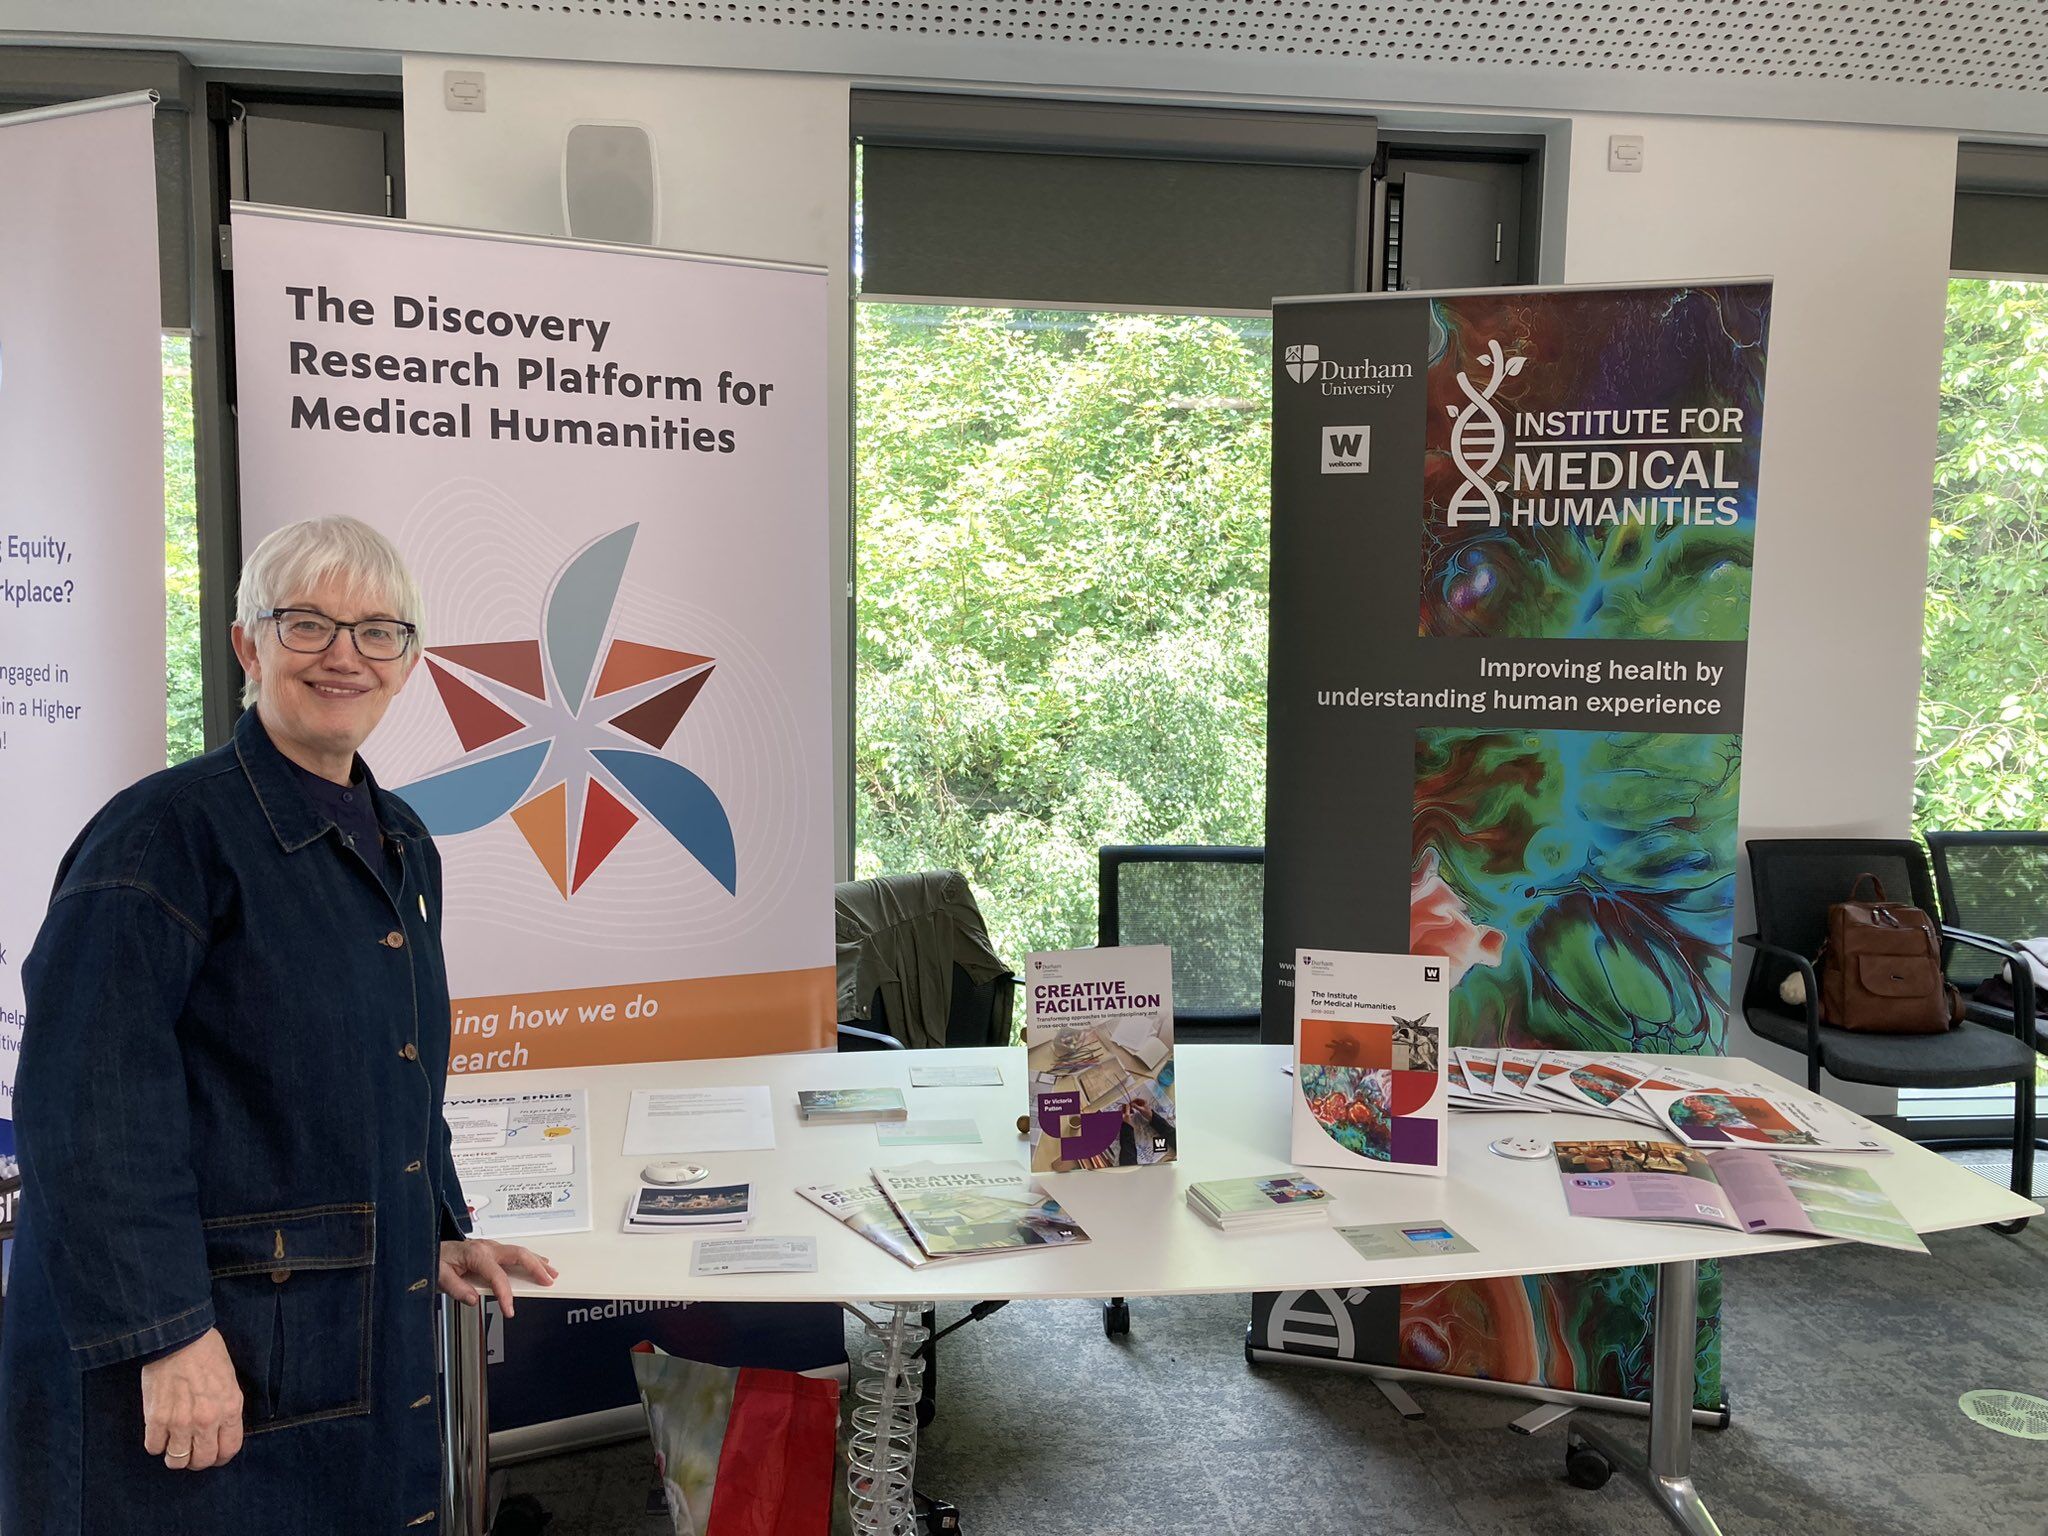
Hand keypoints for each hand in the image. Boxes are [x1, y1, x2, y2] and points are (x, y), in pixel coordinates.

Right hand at [140, 1328, 242, 1471]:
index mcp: (230, 1408)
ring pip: (176, 1461)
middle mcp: (207, 1421)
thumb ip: (225, 1407)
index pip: (229, 1449)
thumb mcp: (228, 1380)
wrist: (179, 1338)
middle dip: (198, 1461)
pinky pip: (154, 1448)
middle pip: (203, 1460)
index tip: (214, 1454)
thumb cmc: (207, 1352)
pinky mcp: (156, 1419)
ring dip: (175, 1456)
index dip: (221, 1456)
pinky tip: (159, 1432)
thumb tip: (219, 1428)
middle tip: (192, 1452)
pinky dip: (156, 1444)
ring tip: (174, 1444)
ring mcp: (180, 1422)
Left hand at [438, 1238, 557, 1318]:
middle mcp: (486, 1247)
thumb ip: (457, 1289)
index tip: (510, 1310)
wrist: (427, 1246)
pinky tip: (536, 1262)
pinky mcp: (490, 1248)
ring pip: (519, 1251)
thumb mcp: (439, 1276)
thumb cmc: (434, 1258)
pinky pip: (514, 1252)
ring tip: (550, 1272)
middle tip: (548, 1282)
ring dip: (537, 1261)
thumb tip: (474, 1299)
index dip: (505, 1294)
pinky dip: (529, 1258)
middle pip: (518, 1255)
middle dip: (535, 1268)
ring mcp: (489, 1246)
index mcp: (475, 1254)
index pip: (497, 1276)